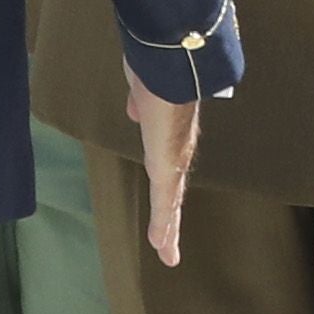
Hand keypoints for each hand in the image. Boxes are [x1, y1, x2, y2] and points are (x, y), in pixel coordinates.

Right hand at [126, 75, 201, 265]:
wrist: (171, 60)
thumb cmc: (157, 67)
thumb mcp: (143, 89)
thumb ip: (141, 102)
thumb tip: (137, 110)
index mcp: (169, 133)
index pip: (168, 167)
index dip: (166, 186)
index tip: (167, 205)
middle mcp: (176, 148)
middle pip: (173, 191)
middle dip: (170, 216)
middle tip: (169, 244)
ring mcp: (175, 158)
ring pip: (170, 202)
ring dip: (168, 227)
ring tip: (167, 253)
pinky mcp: (168, 164)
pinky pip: (165, 202)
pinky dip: (164, 224)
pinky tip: (162, 245)